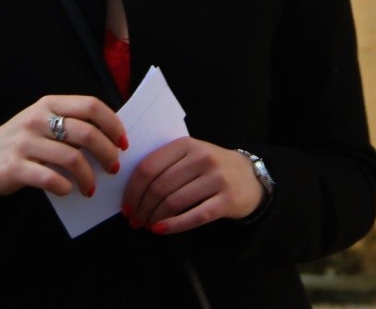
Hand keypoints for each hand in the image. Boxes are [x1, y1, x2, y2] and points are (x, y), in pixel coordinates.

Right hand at [0, 95, 126, 198]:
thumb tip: (112, 137)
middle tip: (113, 167)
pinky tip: (68, 190)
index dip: (112, 124)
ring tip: (91, 187)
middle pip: (86, 133)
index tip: (123, 143)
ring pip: (72, 158)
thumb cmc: (26, 139)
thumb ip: (72, 122)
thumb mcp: (45, 120)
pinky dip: (65, 187)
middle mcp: (38, 119)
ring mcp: (25, 142)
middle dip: (107, 153)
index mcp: (50, 103)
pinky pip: (50, 178)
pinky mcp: (15, 167)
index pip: (91, 106)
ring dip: (88, 176)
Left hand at [121, 138, 264, 233]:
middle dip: (142, 207)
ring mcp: (216, 179)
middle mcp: (202, 158)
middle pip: (159, 186)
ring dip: (155, 218)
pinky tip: (161, 230)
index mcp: (186, 144)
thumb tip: (131, 189)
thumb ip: (165, 163)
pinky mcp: (226, 200)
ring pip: (174, 202)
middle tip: (135, 220)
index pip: (149, 167)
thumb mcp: (190, 155)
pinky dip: (173, 226)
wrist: (249, 176)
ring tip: (148, 225)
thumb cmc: (210, 167)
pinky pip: (194, 216)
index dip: (133, 190)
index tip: (126, 205)